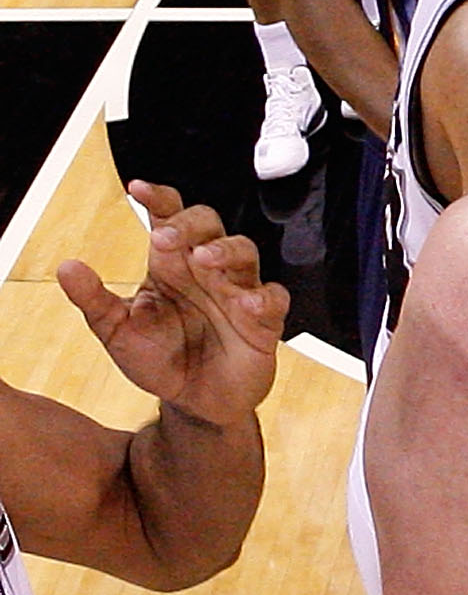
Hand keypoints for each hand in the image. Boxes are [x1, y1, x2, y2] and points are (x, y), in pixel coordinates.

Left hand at [58, 185, 286, 426]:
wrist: (194, 405)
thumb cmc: (160, 360)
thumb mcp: (118, 331)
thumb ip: (94, 300)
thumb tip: (66, 268)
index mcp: (170, 266)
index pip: (168, 219)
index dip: (158, 200)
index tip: (138, 190)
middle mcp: (205, 271)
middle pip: (207, 224)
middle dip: (188, 225)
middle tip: (166, 238)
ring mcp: (236, 292)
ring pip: (243, 251)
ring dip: (225, 250)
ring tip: (205, 260)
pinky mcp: (263, 321)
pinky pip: (274, 298)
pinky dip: (265, 297)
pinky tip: (249, 304)